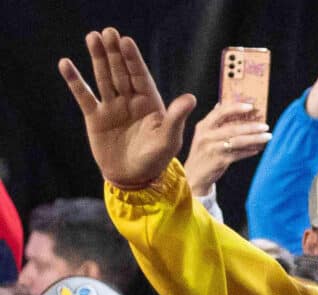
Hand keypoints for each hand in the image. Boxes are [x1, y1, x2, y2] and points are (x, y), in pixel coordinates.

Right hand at [58, 28, 195, 187]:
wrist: (134, 178)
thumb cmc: (156, 159)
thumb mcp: (169, 139)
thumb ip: (176, 117)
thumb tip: (191, 97)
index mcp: (150, 103)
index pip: (140, 76)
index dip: (133, 59)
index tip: (126, 41)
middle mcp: (130, 101)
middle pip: (121, 72)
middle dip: (114, 53)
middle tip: (108, 32)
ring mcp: (112, 107)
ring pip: (103, 78)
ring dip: (97, 59)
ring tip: (92, 37)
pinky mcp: (95, 117)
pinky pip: (84, 95)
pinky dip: (75, 80)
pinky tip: (66, 64)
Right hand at [184, 103, 271, 195]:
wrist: (194, 175)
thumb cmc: (203, 152)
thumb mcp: (204, 135)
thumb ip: (213, 120)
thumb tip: (221, 103)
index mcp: (203, 126)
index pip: (220, 112)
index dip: (236, 107)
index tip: (251, 106)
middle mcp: (206, 136)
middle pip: (233, 128)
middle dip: (251, 126)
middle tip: (266, 125)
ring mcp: (212, 149)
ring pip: (238, 141)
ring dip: (255, 139)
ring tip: (268, 136)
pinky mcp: (219, 161)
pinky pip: (239, 154)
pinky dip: (250, 151)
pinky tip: (258, 149)